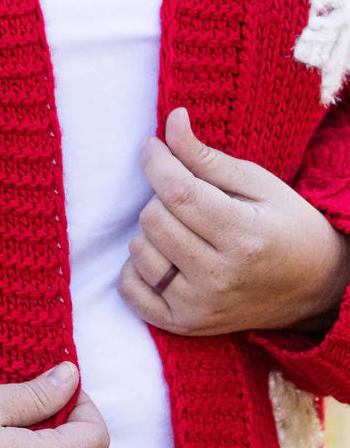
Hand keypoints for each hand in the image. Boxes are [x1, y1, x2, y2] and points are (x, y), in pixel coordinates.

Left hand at [117, 107, 349, 337]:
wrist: (316, 289)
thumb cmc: (288, 227)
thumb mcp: (258, 184)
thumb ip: (207, 157)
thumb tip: (171, 122)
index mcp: (243, 235)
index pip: (177, 191)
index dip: (156, 161)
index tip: (152, 146)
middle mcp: (219, 276)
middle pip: (153, 218)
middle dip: (162, 197)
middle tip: (187, 198)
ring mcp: (199, 306)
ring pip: (139, 249)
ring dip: (152, 231)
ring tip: (184, 230)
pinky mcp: (185, 325)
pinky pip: (131, 291)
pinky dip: (137, 268)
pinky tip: (163, 257)